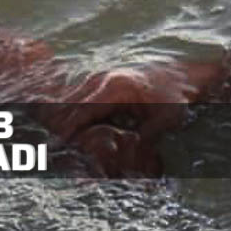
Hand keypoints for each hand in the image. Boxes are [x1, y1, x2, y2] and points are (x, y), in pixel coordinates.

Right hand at [38, 65, 195, 145]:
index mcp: (115, 88)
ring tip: (57, 141)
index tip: (59, 144)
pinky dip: (72, 115)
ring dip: (64, 120)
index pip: (82, 109)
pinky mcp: (97, 84)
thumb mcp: (168, 119)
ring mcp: (96, 80)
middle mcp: (100, 81)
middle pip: (69, 104)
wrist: (178, 76)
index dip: (69, 128)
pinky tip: (69, 131)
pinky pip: (77, 100)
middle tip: (52, 147)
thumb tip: (133, 154)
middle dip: (60, 125)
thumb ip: (149, 135)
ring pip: (69, 101)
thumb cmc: (174, 98)